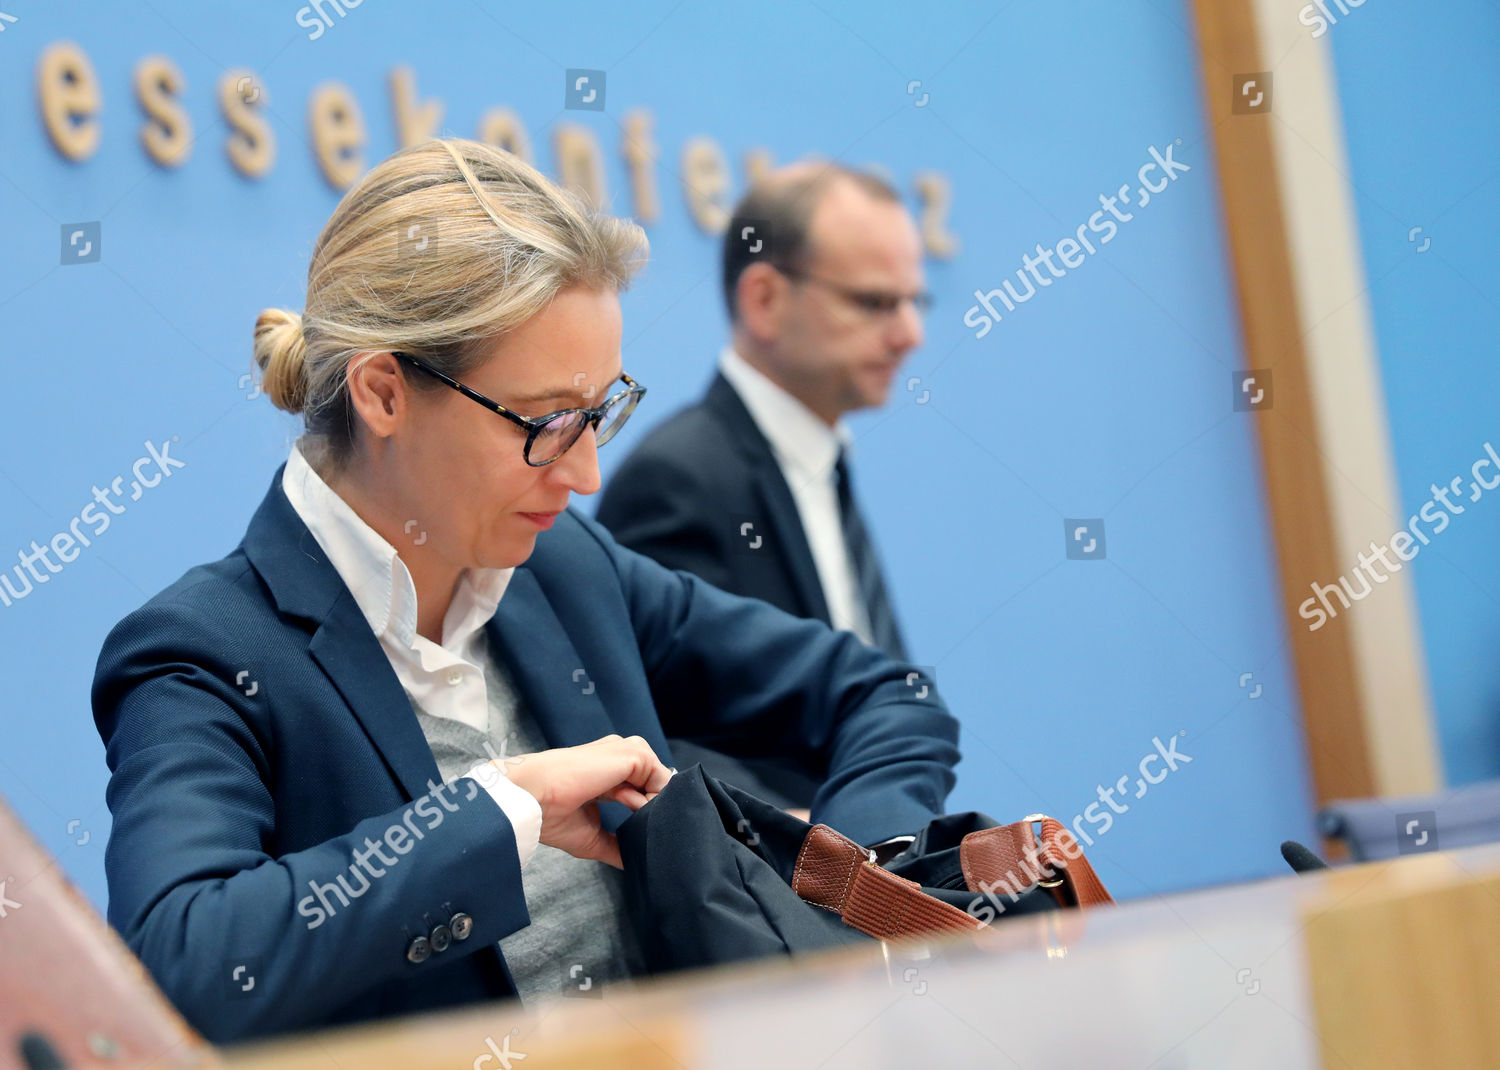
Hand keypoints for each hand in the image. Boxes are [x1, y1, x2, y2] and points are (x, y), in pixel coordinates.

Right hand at [496, 734, 671, 867]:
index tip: (632, 831)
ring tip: (624, 810)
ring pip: (661, 780)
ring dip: (650, 804)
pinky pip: (662, 778)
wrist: (531, 797)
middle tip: (631, 824)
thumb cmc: (549, 814)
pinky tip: (629, 804)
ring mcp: (624, 751)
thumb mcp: (590, 837)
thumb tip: (633, 862)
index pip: (641, 788)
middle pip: (655, 783)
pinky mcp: (632, 752)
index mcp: (605, 771)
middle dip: (650, 809)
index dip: (643, 813)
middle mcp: (617, 757)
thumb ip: (615, 845)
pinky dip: (653, 799)